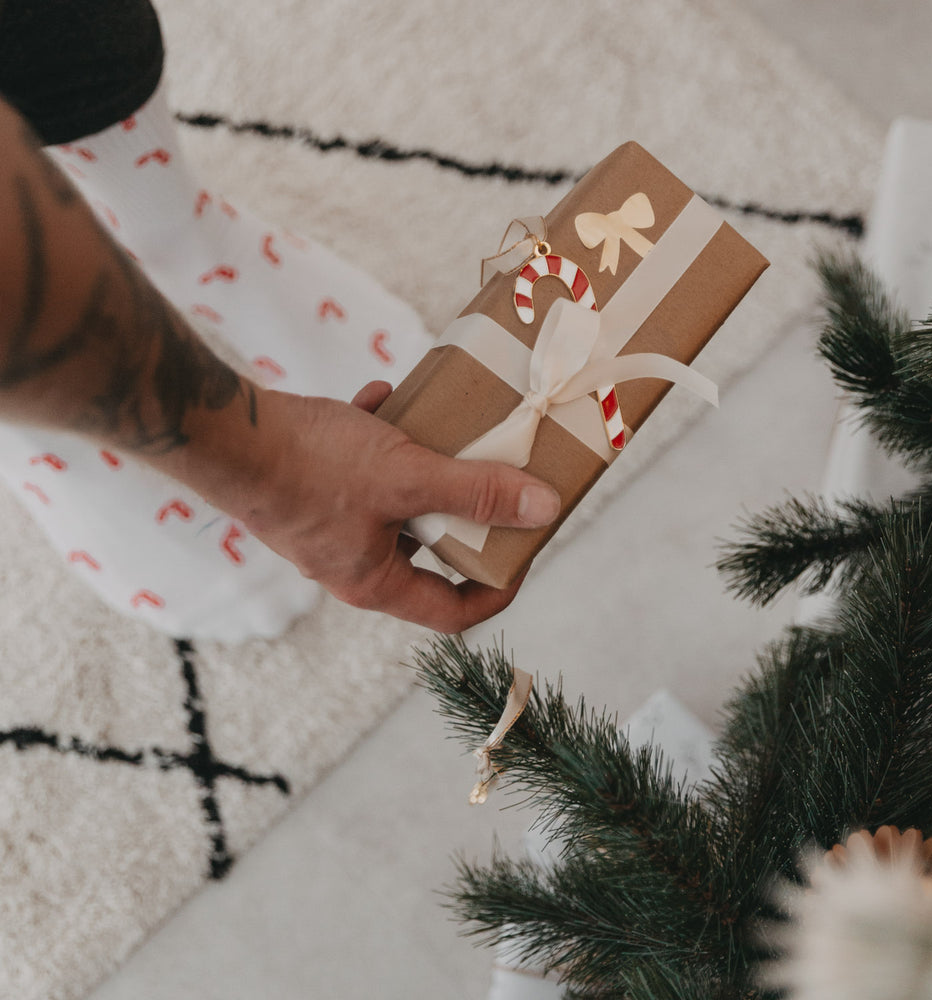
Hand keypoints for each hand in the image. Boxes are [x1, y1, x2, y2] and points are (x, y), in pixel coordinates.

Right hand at [228, 381, 560, 632]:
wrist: (223, 433)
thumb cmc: (309, 466)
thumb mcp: (407, 476)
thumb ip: (477, 492)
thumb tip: (542, 509)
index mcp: (375, 583)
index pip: (452, 610)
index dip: (497, 588)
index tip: (523, 551)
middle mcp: (350, 564)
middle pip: (427, 552)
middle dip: (462, 511)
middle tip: (491, 477)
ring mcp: (327, 529)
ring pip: (395, 505)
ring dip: (420, 467)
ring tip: (436, 428)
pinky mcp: (309, 493)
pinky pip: (359, 474)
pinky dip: (378, 441)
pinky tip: (380, 398)